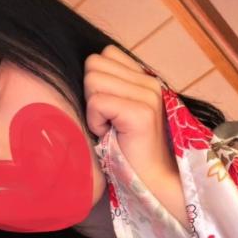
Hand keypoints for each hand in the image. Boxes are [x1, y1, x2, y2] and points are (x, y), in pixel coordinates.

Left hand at [83, 45, 187, 226]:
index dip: (97, 84)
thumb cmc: (128, 152)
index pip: (104, 55)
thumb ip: (110, 87)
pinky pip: (97, 102)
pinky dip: (96, 122)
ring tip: (111, 129)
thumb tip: (85, 73)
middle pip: (93, 64)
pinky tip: (111, 136)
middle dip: (92, 95)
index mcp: (145, 79)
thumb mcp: (118, 112)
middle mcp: (150, 82)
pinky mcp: (141, 112)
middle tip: (109, 122)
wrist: (151, 182)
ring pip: (92, 79)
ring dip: (93, 109)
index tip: (110, 112)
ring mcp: (148, 95)